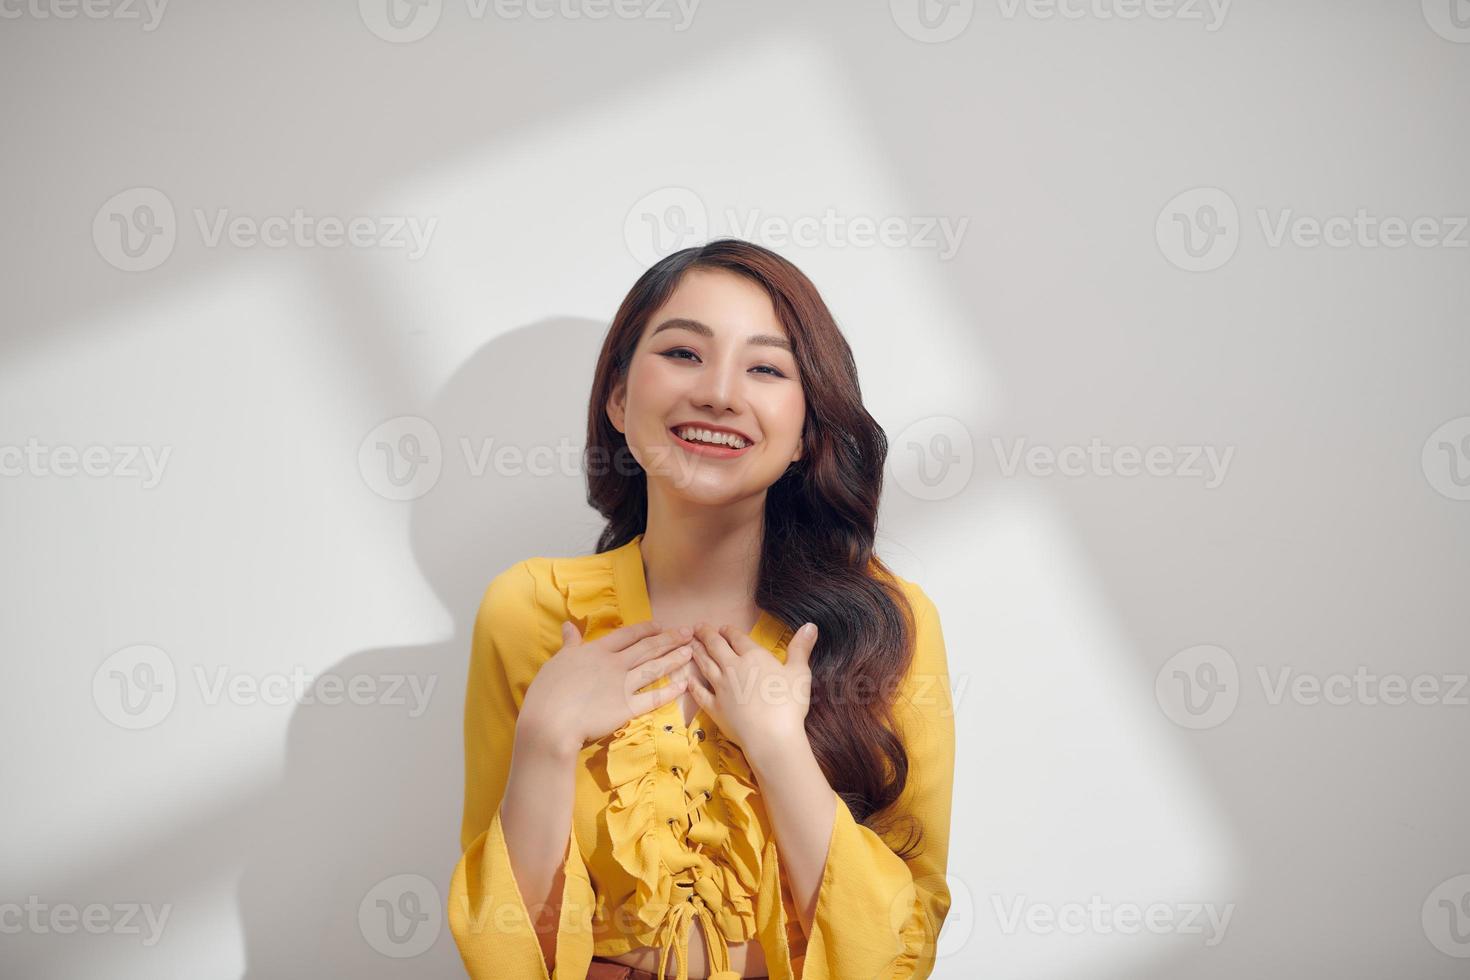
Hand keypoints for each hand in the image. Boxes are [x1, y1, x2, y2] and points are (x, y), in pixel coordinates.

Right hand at [518, 618, 694, 756]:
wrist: (551, 723)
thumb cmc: (548, 692)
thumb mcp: (557, 662)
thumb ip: (570, 645)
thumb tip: (569, 626)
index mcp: (596, 651)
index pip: (627, 635)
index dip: (645, 629)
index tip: (660, 625)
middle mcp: (614, 664)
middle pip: (647, 648)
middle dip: (669, 639)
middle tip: (688, 632)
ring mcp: (623, 686)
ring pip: (654, 668)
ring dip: (674, 659)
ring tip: (691, 651)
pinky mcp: (627, 708)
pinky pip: (653, 698)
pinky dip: (669, 691)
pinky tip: (683, 685)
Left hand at [685, 620, 818, 758]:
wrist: (771, 736)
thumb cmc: (788, 703)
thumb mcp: (800, 672)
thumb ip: (801, 648)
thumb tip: (810, 625)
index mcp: (754, 657)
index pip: (738, 638)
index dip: (729, 631)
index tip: (723, 627)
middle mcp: (733, 668)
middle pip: (716, 647)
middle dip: (706, 635)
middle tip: (697, 628)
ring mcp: (721, 688)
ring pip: (705, 665)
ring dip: (697, 653)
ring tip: (689, 645)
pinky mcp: (714, 707)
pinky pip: (700, 693)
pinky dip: (693, 685)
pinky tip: (688, 680)